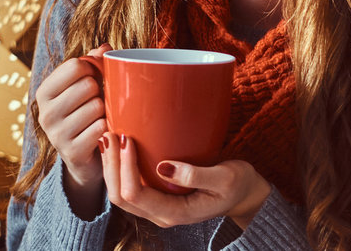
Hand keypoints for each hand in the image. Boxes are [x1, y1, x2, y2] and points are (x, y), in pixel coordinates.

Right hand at [34, 44, 111, 212]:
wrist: (85, 159)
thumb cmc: (86, 114)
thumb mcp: (85, 87)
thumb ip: (93, 63)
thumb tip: (105, 47)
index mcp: (45, 92)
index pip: (76, 65)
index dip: (94, 69)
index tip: (96, 78)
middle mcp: (45, 112)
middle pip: (87, 85)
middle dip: (100, 92)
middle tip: (99, 102)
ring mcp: (56, 134)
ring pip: (96, 107)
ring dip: (105, 112)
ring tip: (99, 119)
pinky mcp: (71, 152)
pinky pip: (100, 128)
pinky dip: (107, 129)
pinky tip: (103, 134)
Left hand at [101, 133, 272, 228]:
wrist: (243, 195)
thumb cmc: (237, 184)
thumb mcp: (226, 178)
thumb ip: (196, 175)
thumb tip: (164, 166)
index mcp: (175, 213)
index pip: (136, 194)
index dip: (126, 167)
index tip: (128, 139)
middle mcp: (161, 215)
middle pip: (120, 197)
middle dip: (111, 166)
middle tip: (110, 134)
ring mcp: (157, 208)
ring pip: (120, 194)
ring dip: (111, 167)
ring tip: (108, 138)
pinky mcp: (157, 198)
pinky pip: (129, 187)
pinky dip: (119, 168)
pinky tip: (117, 148)